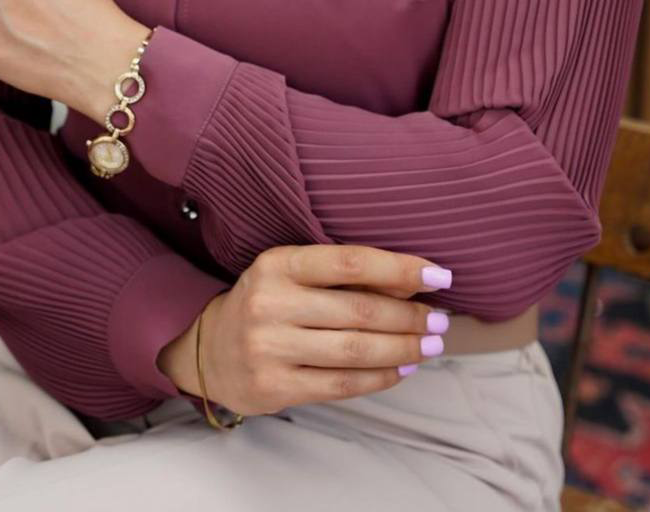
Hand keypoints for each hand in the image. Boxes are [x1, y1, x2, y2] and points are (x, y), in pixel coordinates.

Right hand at [157, 244, 452, 415]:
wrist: (210, 349)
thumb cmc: (268, 303)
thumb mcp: (295, 276)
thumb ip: (347, 277)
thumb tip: (414, 282)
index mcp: (277, 264)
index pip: (349, 261)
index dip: (400, 267)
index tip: (439, 275)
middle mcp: (269, 303)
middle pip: (358, 310)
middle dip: (409, 316)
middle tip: (440, 320)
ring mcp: (268, 348)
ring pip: (354, 350)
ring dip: (402, 349)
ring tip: (429, 345)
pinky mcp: (273, 387)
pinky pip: (340, 384)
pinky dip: (379, 378)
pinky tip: (401, 370)